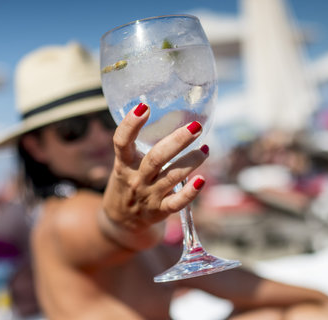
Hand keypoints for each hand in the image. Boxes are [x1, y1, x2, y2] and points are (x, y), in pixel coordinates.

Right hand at [100, 103, 208, 249]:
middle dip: (177, 141)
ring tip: (205, 148)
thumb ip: (140, 145)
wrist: (122, 221)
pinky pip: (177, 202)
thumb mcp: (126, 163)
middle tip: (196, 127)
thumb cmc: (129, 182)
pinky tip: (202, 181)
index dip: (131, 124)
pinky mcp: (160, 210)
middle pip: (156, 158)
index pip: (122, 141)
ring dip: (191, 161)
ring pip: (172, 177)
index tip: (144, 107)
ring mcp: (148, 195)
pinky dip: (190, 193)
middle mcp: (136, 178)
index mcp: (124, 163)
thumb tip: (170, 113)